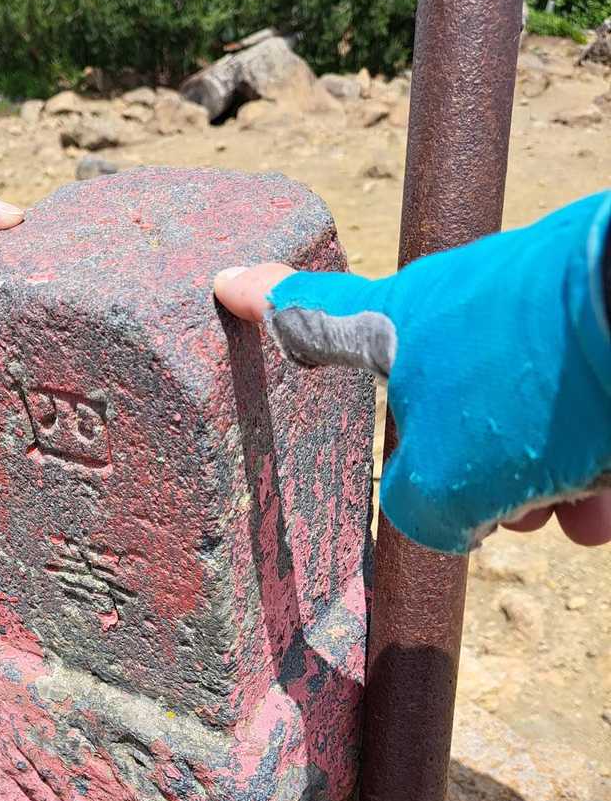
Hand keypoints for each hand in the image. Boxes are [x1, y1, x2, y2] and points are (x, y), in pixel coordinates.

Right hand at [214, 194, 610, 552]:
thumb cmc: (531, 386)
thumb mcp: (444, 480)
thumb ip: (421, 509)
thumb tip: (452, 513)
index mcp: (396, 323)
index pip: (311, 315)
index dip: (265, 307)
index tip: (227, 284)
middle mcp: (460, 308)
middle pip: (442, 404)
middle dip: (473, 474)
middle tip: (508, 513)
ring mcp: (532, 311)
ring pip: (521, 416)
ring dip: (544, 482)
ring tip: (578, 515)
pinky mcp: (596, 320)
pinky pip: (579, 406)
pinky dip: (591, 460)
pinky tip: (610, 501)